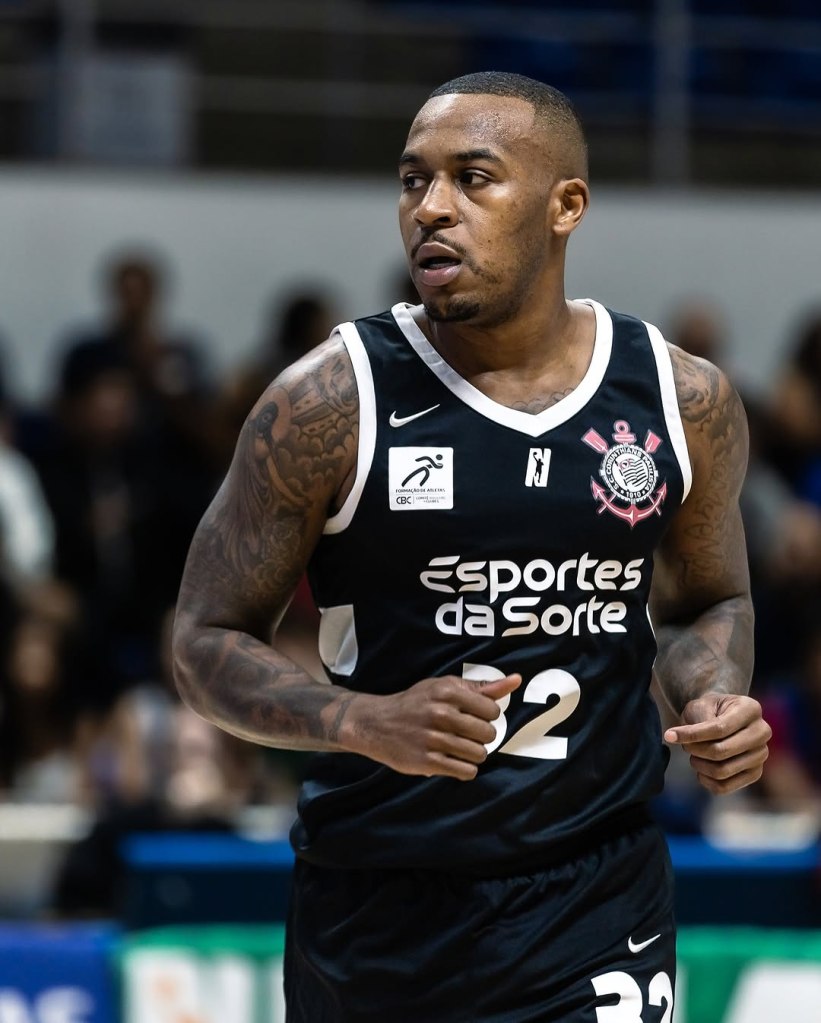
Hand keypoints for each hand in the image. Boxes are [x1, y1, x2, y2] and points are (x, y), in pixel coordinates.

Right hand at [350, 673, 521, 780]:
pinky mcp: (427, 762)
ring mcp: (434, 739)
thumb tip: (515, 680)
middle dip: (481, 736)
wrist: (376, 724)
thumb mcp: (443, 687)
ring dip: (473, 754)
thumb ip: (481, 687)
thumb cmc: (416, 703)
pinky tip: (453, 760)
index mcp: (448, 692)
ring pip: (479, 755)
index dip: (486, 715)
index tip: (472, 716)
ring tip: (458, 747)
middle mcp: (441, 714)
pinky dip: (464, 769)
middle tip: (465, 733)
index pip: (492, 710)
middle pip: (489, 734)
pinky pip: (466, 772)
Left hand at [664, 693, 770, 794]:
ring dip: (699, 765)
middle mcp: (762, 732)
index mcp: (751, 709)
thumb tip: (688, 741)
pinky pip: (725, 786)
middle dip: (694, 750)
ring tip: (693, 754)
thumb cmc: (710, 709)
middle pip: (721, 751)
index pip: (719, 728)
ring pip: (722, 770)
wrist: (722, 717)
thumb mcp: (701, 705)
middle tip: (685, 746)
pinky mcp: (755, 773)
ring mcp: (761, 755)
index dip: (691, 734)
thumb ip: (697, 721)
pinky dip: (706, 780)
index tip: (668, 735)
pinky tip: (700, 770)